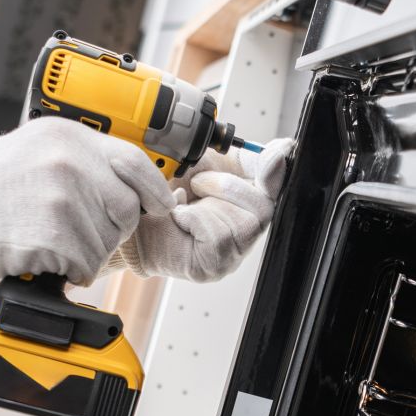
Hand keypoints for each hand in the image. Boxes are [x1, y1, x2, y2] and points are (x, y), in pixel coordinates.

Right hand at [0, 117, 174, 285]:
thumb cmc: (6, 178)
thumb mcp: (49, 144)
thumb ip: (94, 156)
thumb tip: (143, 180)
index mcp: (74, 139)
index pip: (136, 164)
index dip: (154, 190)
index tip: (159, 205)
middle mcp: (70, 167)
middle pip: (127, 210)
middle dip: (113, 224)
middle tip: (82, 223)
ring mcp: (61, 204)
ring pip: (107, 243)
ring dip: (90, 249)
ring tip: (56, 235)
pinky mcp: (51, 241)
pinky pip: (86, 266)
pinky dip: (73, 269)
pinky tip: (49, 253)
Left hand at [112, 138, 293, 281]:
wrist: (133, 215)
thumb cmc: (167, 192)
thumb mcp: (208, 162)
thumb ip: (244, 157)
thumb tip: (283, 149)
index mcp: (249, 204)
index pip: (278, 189)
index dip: (276, 172)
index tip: (278, 153)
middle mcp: (245, 232)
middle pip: (265, 208)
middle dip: (229, 187)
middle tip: (198, 182)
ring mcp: (232, 253)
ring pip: (244, 224)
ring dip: (209, 203)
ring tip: (185, 202)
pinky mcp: (213, 267)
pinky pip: (219, 237)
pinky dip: (194, 220)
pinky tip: (180, 219)